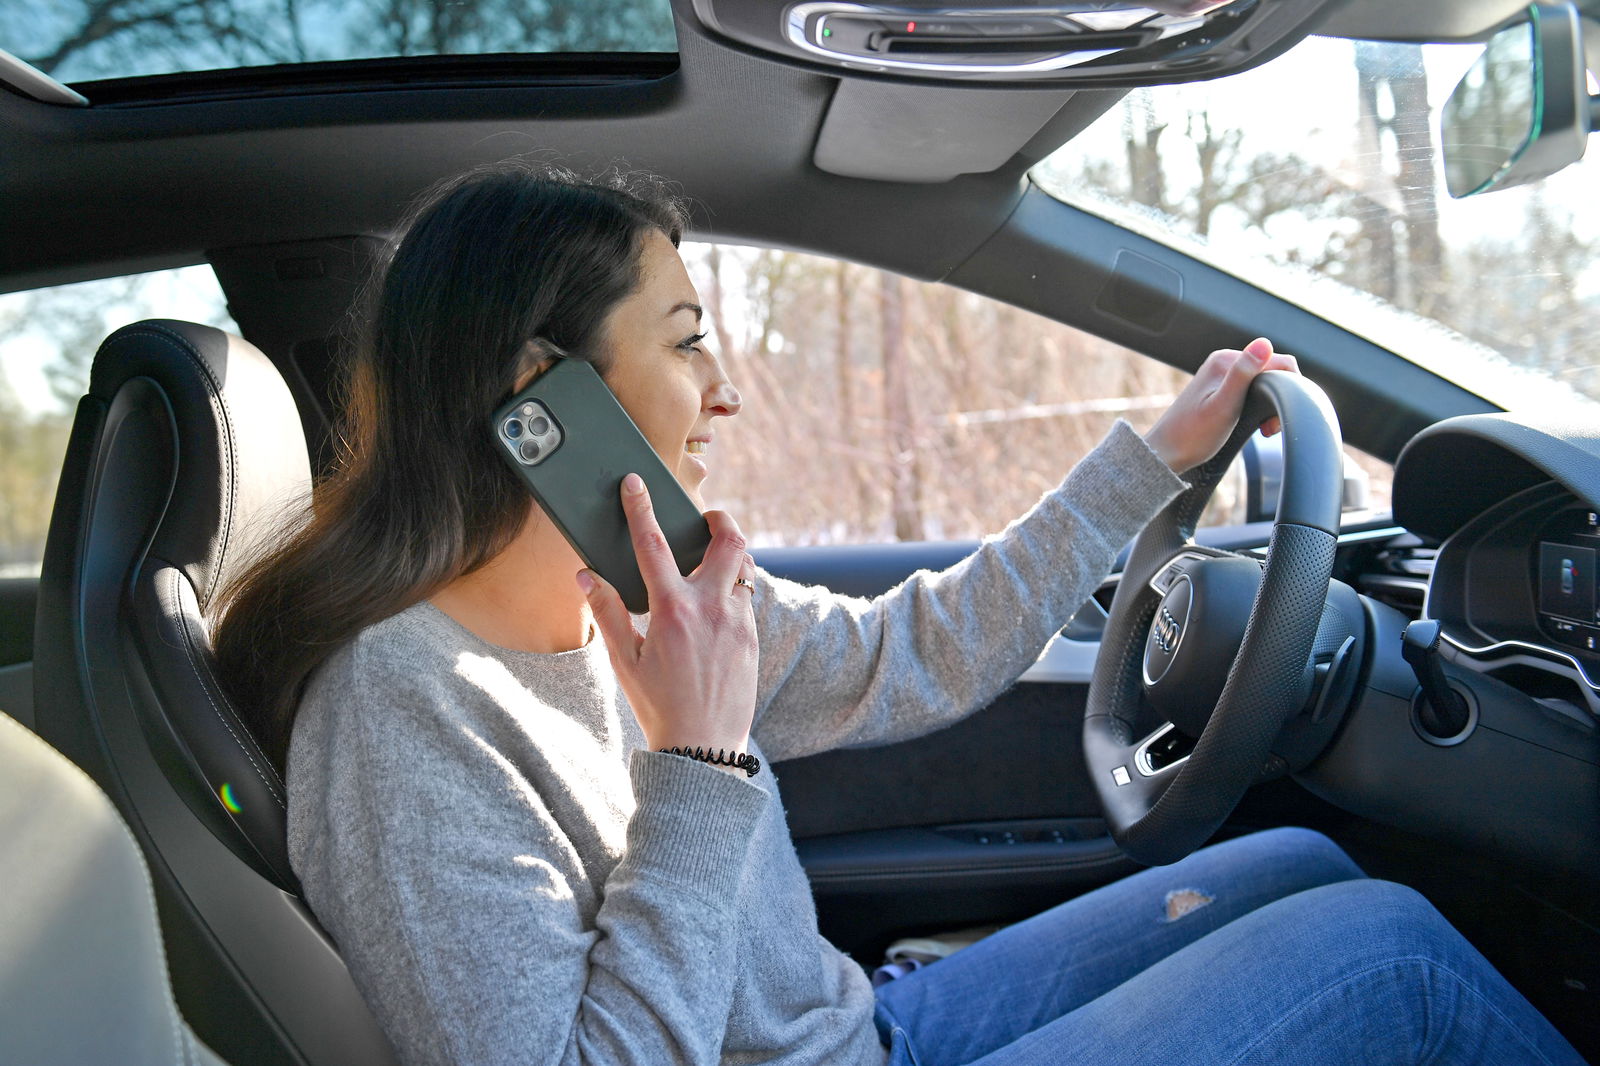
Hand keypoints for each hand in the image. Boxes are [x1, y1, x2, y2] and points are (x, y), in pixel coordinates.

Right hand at [578, 473, 758, 762]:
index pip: (652, 545)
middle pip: (729, 541)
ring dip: (728, 557)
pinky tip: (715, 604)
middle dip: (720, 519)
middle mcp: (711, 608)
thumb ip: (606, 613)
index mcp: (672, 611)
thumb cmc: (658, 706)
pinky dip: (732, 590)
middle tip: (707, 517)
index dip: (641, 508)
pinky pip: (746, 599)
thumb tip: (586, 576)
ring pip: (744, 569)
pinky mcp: (752, 638)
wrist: (703, 747)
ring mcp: (737, 622)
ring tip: (709, 561)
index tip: (636, 483)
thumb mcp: (623, 662)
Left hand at [1142, 338, 1300, 473]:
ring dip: (1269, 406)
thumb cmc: (1192, 435)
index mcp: (1225, 360)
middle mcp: (1223, 362)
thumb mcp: (1224, 406)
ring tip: (1263, 429)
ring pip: (1264, 383)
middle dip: (1278, 398)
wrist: (1166, 454)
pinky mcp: (1220, 390)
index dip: (1287, 389)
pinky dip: (1259, 408)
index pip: (1278, 362)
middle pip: (1272, 372)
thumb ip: (1243, 374)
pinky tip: (1252, 425)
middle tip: (1268, 429)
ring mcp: (1221, 376)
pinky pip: (1252, 392)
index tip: (1274, 419)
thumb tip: (1264, 343)